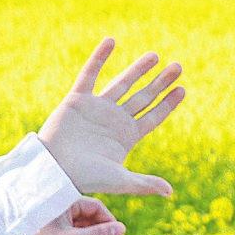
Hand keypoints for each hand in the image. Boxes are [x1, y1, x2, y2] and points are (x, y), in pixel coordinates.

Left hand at [30, 197, 124, 234]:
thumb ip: (99, 234)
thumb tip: (121, 229)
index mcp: (65, 203)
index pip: (96, 208)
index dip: (110, 223)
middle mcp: (61, 207)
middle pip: (91, 217)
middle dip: (104, 233)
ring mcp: (55, 218)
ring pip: (82, 226)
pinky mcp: (51, 230)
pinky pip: (72, 232)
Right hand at [38, 39, 183, 198]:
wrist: (52, 168)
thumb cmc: (83, 178)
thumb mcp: (118, 180)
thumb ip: (143, 183)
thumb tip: (170, 192)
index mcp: (126, 136)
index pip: (153, 116)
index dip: (168, 103)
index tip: (182, 89)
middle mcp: (114, 120)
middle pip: (143, 97)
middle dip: (160, 82)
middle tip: (177, 67)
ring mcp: (97, 108)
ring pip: (121, 83)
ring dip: (138, 70)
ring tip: (155, 56)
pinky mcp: (78, 99)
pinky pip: (90, 74)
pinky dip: (100, 57)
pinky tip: (111, 41)